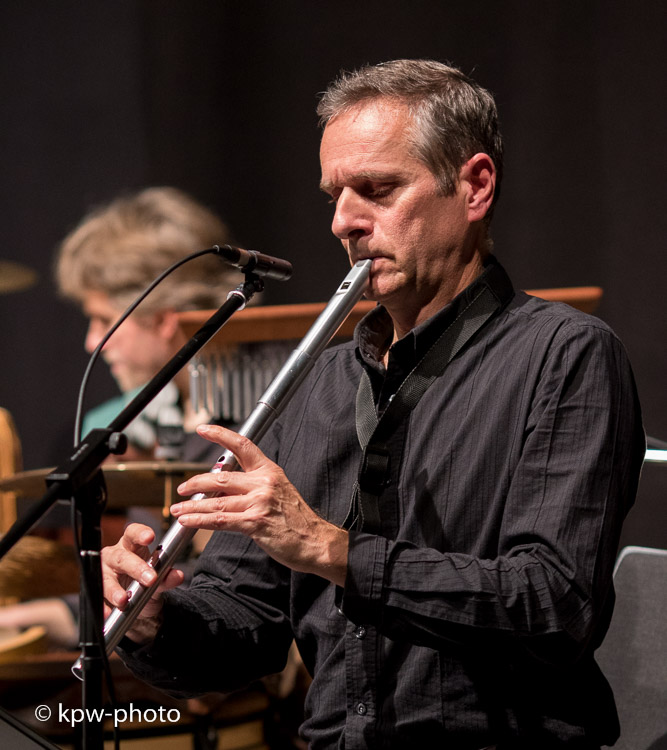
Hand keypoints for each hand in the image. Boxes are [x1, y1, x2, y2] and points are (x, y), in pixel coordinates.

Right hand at [101, 523, 183, 642]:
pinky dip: (103, 606)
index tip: (150, 537)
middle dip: (136, 568)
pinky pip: (98, 597)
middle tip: (150, 579)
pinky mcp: (98, 589)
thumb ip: (167, 577)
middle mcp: (115, 555)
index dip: (140, 533)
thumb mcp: (159, 580)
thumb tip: (177, 576)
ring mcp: (104, 572)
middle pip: (122, 557)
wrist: (137, 602)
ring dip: (114, 589)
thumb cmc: (146, 580)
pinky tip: (108, 613)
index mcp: (131, 545)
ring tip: (124, 600)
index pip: (133, 533)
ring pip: (106, 577)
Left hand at [172, 424, 347, 585]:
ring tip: (179, 508)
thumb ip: (254, 484)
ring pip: (216, 501)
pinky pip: (220, 520)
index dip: (220, 435)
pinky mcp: (255, 523)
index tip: (203, 429)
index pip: (242, 445)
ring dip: (193, 505)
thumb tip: (224, 482)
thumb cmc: (297, 519)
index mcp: (269, 471)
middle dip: (196, 482)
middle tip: (182, 488)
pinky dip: (200, 520)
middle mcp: (263, 483)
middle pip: (221, 477)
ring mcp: (259, 503)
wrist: (316, 541)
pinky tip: (189, 520)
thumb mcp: (279, 490)